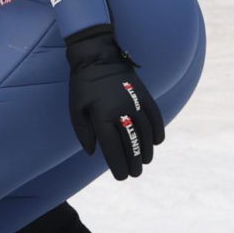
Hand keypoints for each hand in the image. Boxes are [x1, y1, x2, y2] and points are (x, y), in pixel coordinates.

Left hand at [65, 24, 163, 179]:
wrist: (97, 55)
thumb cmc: (83, 84)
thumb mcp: (75, 108)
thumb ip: (83, 132)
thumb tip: (93, 153)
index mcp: (101, 115)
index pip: (113, 147)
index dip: (118, 164)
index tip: (121, 177)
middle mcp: (121, 110)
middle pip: (132, 143)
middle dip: (134, 161)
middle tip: (135, 174)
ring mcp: (136, 102)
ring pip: (146, 132)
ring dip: (147, 150)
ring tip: (145, 161)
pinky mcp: (145, 95)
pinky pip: (156, 117)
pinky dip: (158, 131)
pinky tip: (156, 142)